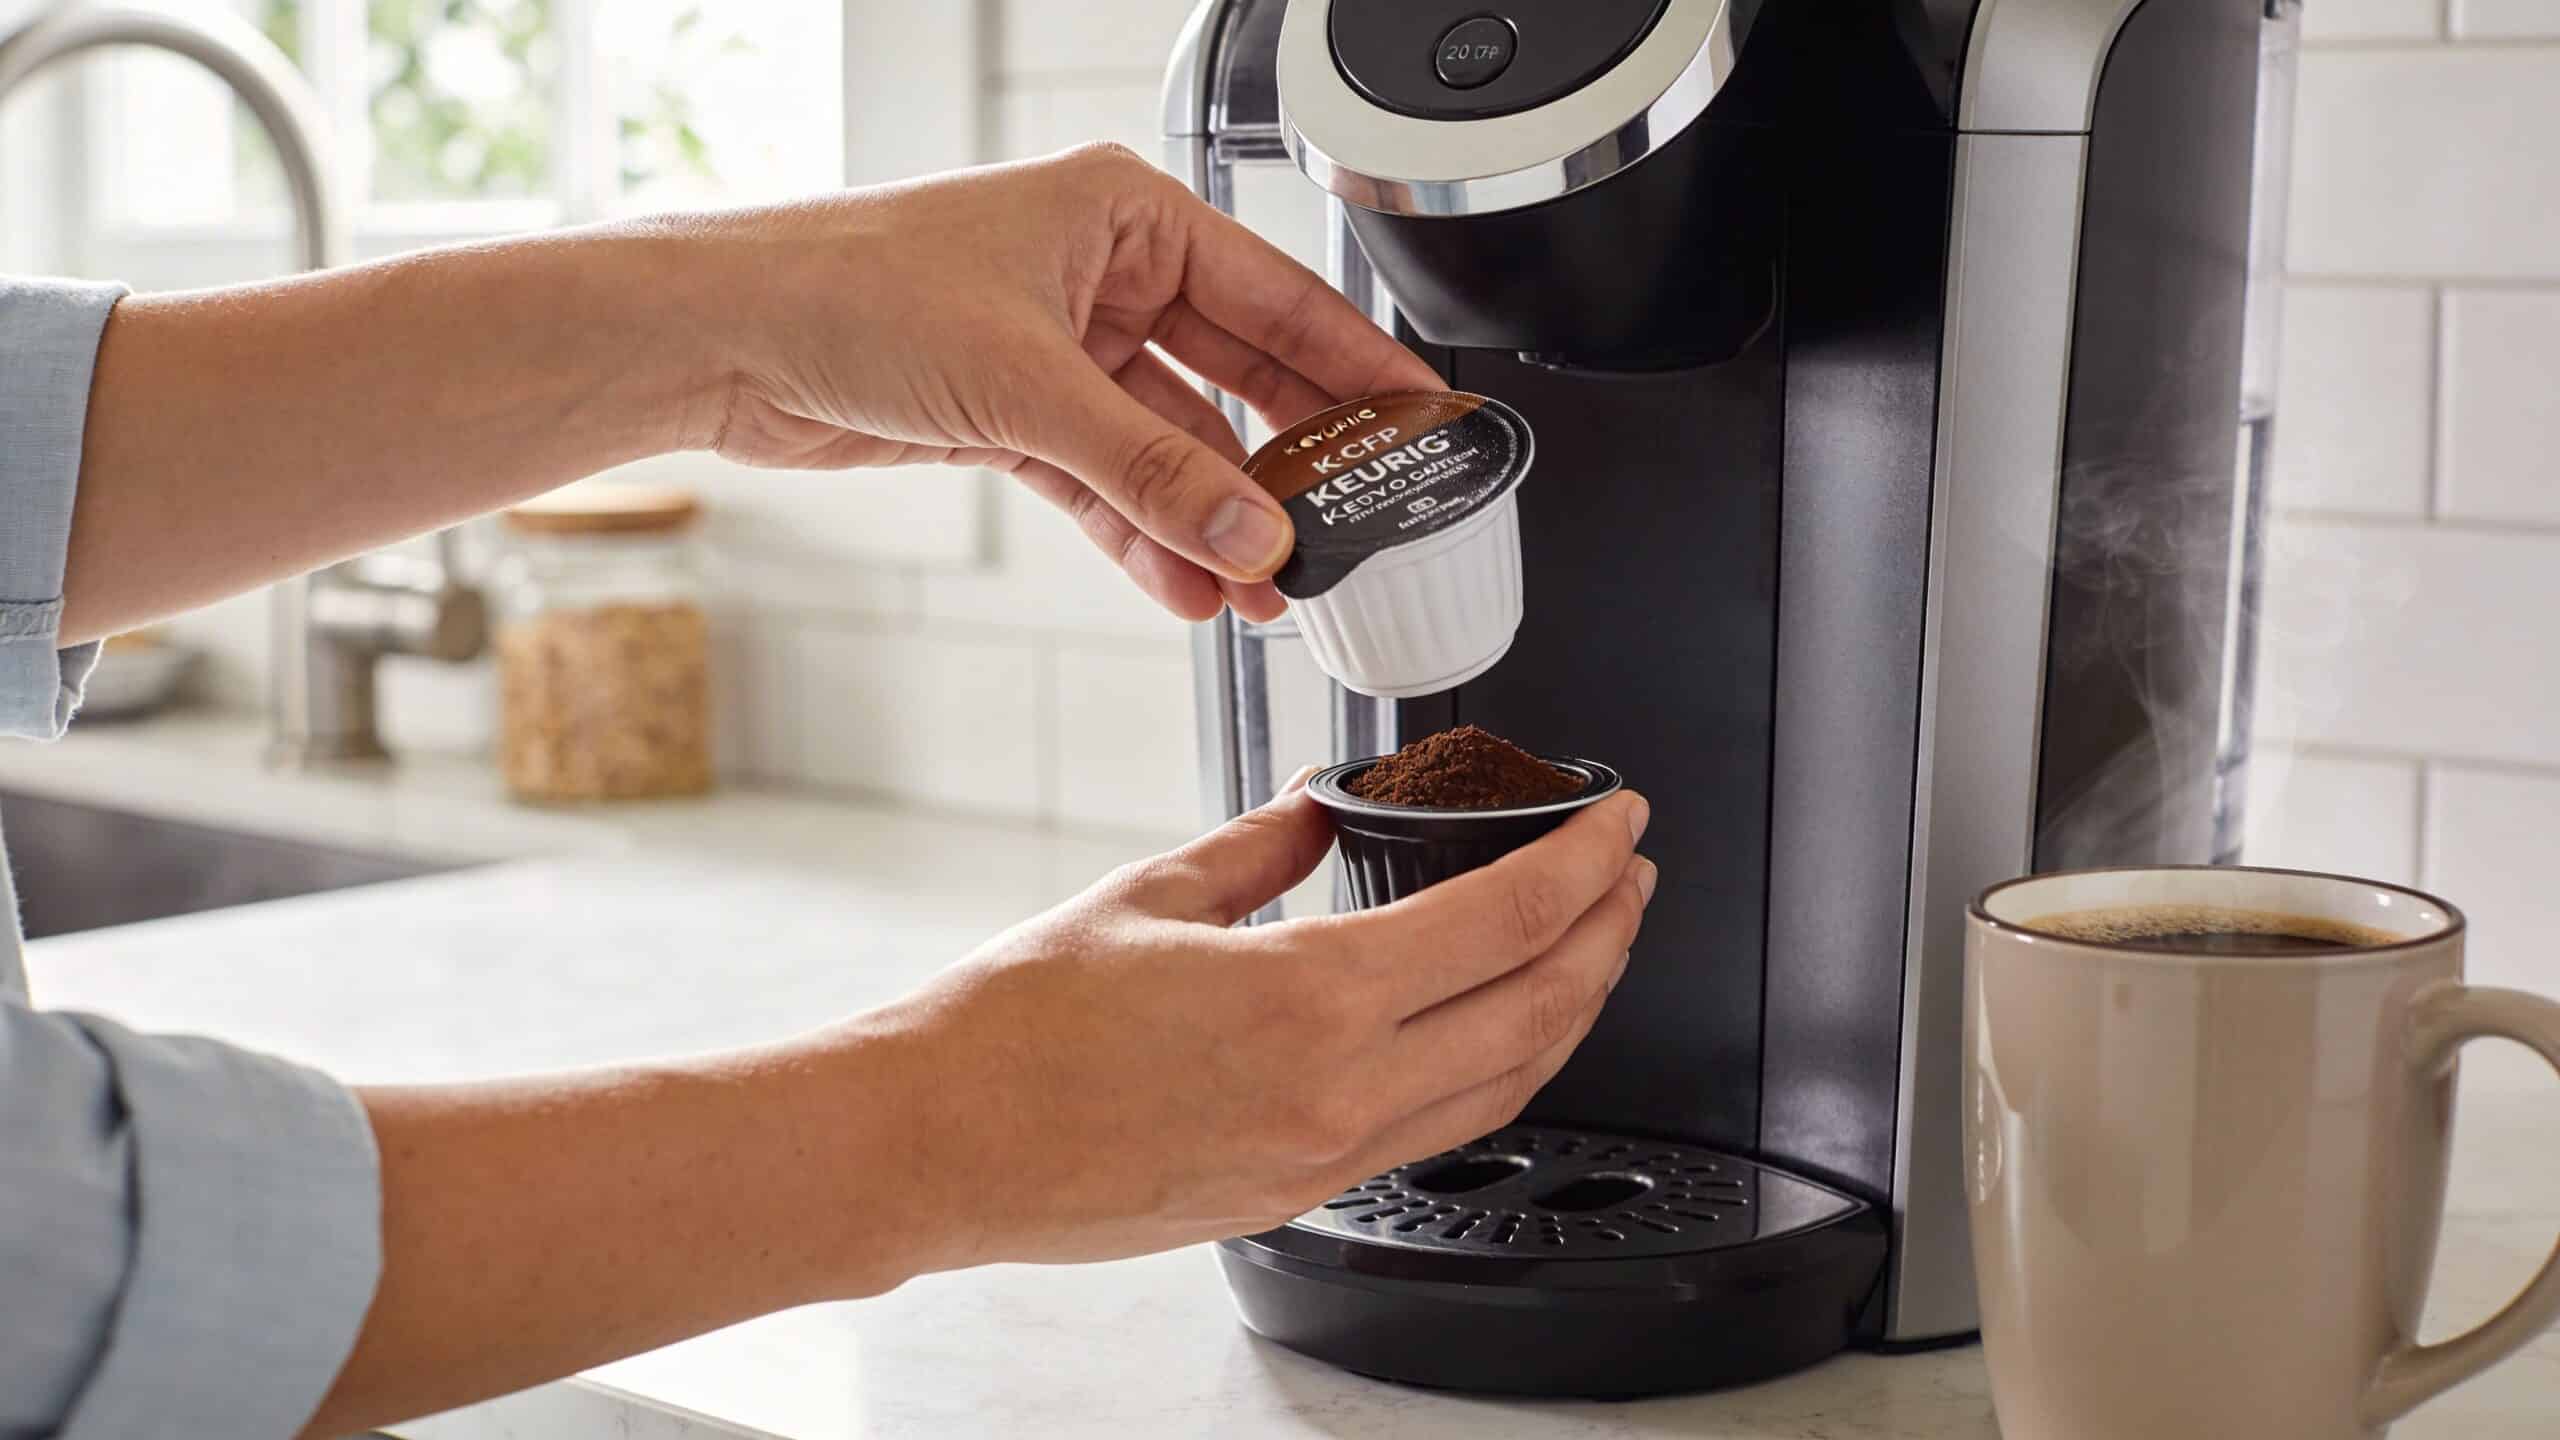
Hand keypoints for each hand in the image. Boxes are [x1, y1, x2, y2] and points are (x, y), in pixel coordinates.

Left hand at [686, 143, 1446, 623]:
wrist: (718, 337)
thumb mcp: (1025, 386)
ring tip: (1264, 592)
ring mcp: (1057, 347)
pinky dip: (1142, 534)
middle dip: (1285, 468)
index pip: (1278, 297)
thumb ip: (1150, 470)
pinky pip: (1106, 482)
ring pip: (1169, 444)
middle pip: (1234, 378)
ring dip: (1210, 521)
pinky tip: (1185, 586)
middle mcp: (1099, 273)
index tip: (1421, 424)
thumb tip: (1252, 535)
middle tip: (1352, 533)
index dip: (1356, 368)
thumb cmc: (845, 290)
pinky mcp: (1013, 414)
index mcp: (1124, 215)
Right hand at [856, 775, 1655, 1269]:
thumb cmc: (1014, 1028)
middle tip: (1631, 874)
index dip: (1582, 861)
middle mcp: (1339, 1090)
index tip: (1618, 818)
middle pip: (1538, 1011)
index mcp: (1309, 997)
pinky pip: (1439, 1131)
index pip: (1501, 920)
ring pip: (1505, 1084)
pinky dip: (1497, 1070)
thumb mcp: (1154, 895)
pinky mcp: (1299, 1194)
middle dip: (1608, 934)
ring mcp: (1326, 1156)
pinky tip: (1499, 1031)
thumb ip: (1267, 845)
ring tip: (1593, 946)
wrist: (936, 1146)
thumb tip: (1326, 801)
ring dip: (1571, 1009)